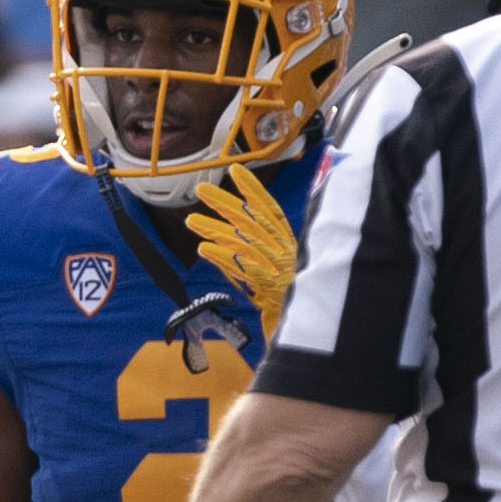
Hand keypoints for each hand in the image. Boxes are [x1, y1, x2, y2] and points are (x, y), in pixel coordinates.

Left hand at [187, 164, 295, 336]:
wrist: (309, 330)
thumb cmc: (287, 302)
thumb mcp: (267, 275)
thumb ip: (244, 258)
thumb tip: (216, 240)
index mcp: (288, 244)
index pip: (271, 211)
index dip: (254, 190)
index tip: (235, 171)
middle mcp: (284, 251)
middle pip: (251, 222)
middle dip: (225, 203)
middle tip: (200, 190)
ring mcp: (278, 268)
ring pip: (243, 242)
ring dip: (214, 230)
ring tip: (190, 221)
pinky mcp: (270, 287)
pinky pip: (243, 268)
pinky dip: (222, 258)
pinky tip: (202, 249)